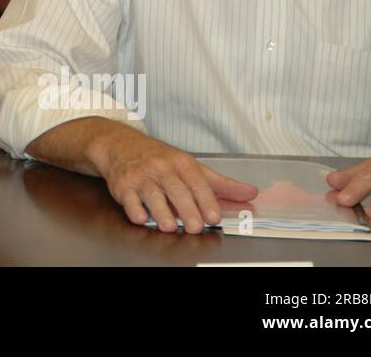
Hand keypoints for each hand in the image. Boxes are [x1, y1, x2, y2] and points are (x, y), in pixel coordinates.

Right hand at [89, 125, 257, 233]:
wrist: (119, 144)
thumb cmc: (158, 158)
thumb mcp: (190, 166)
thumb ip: (221, 184)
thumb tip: (251, 194)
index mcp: (181, 163)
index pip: (197, 181)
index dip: (206, 200)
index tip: (214, 216)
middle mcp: (161, 168)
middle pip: (176, 189)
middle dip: (186, 208)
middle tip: (195, 226)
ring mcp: (141, 176)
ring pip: (152, 194)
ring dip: (161, 211)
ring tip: (170, 226)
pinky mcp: (123, 185)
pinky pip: (129, 198)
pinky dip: (135, 209)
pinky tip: (142, 217)